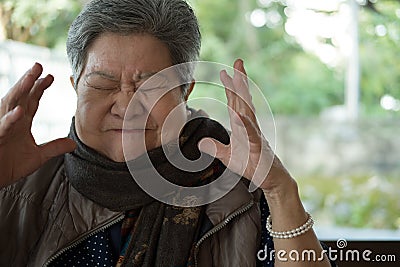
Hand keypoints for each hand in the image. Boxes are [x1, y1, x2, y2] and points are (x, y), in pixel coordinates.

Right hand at [0, 63, 75, 187]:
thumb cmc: (8, 166)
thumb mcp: (37, 157)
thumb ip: (53, 148)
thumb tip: (73, 144)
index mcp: (21, 122)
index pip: (31, 100)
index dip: (40, 88)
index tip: (51, 76)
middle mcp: (11, 120)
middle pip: (21, 97)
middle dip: (29, 80)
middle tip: (39, 65)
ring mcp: (2, 127)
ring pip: (10, 105)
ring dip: (20, 91)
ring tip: (30, 77)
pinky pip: (3, 127)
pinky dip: (11, 119)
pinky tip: (20, 111)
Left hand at [198, 59, 291, 193]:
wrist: (271, 178)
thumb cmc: (252, 166)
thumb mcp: (229, 158)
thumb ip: (216, 149)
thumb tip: (201, 144)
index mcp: (242, 126)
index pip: (235, 103)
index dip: (231, 88)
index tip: (225, 72)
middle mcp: (249, 126)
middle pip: (243, 100)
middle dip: (240, 81)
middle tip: (237, 62)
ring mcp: (254, 134)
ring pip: (248, 111)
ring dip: (243, 94)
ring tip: (239, 78)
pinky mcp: (257, 146)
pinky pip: (250, 133)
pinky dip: (244, 124)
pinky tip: (239, 114)